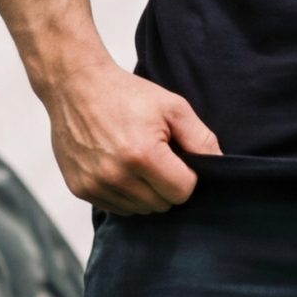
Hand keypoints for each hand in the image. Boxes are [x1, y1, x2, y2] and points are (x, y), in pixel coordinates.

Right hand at [47, 59, 220, 213]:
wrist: (75, 86)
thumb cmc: (126, 93)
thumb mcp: (173, 107)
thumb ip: (201, 139)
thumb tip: (221, 166)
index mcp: (143, 155)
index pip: (182, 192)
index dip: (187, 176)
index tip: (178, 158)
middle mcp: (116, 175)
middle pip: (162, 205)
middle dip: (166, 185)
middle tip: (157, 157)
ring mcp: (95, 185)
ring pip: (140, 210)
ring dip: (145, 192)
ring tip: (137, 161)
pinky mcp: (80, 189)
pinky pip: (116, 208)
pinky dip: (124, 194)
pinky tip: (119, 167)